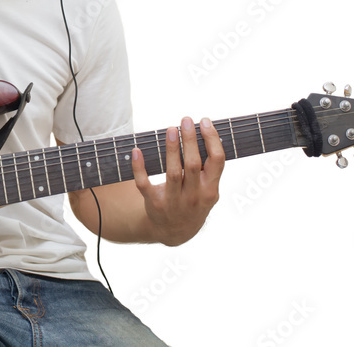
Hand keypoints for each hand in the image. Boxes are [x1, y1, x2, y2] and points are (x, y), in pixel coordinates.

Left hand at [130, 116, 224, 245]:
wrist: (176, 232)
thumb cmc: (193, 201)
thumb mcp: (208, 190)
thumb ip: (209, 169)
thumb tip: (208, 133)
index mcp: (210, 190)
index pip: (217, 161)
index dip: (212, 140)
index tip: (204, 121)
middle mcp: (193, 196)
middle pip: (193, 164)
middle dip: (190, 141)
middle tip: (186, 120)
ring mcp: (173, 201)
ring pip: (172, 172)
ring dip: (171, 149)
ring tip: (170, 129)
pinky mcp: (154, 203)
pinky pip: (144, 183)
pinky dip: (139, 167)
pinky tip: (137, 150)